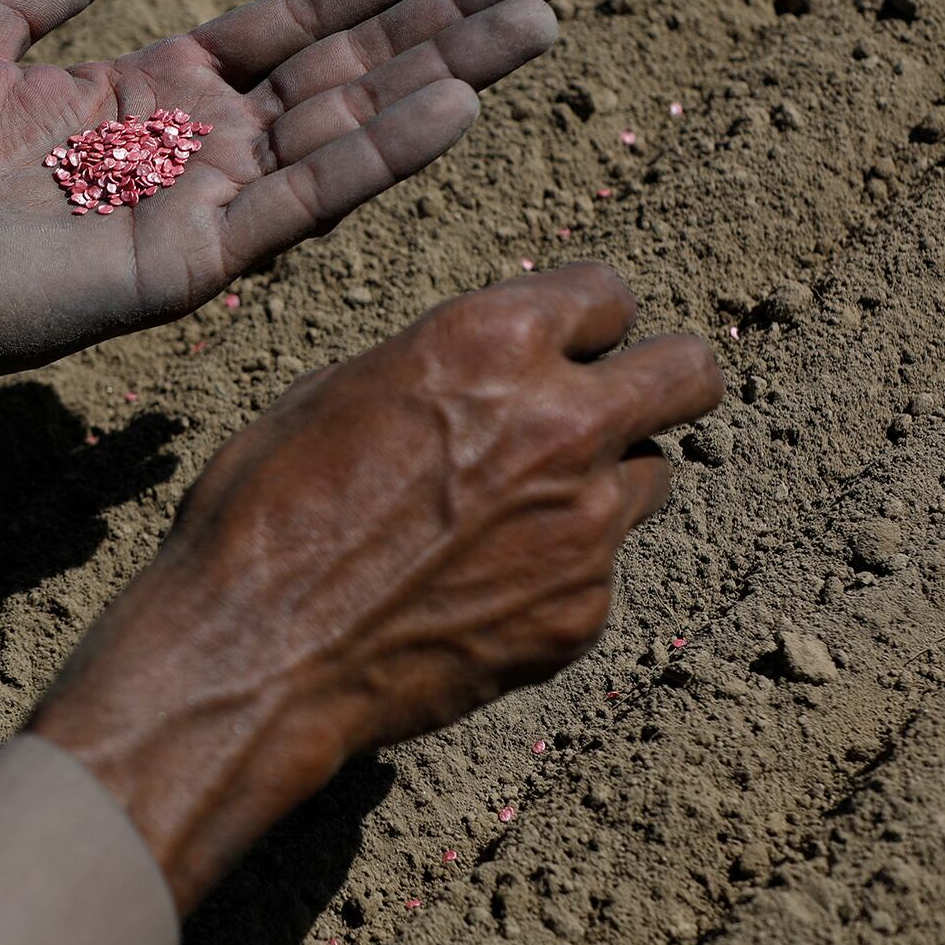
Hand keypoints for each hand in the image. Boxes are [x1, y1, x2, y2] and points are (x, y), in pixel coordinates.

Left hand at [0, 0, 571, 401]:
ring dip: (445, 76)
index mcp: (154, 88)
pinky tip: (455, 105)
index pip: (300, 24)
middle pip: (349, 69)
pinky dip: (376, 154)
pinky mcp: (185, 264)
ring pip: (346, 128)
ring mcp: (198, 205)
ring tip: (540, 25)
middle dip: (450, 21)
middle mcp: (196, 146)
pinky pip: (297, 202)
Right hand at [28, 264, 723, 912]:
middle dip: (658, 381)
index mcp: (491, 342)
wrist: (254, 653)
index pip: (609, 292)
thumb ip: (437, 370)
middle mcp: (562, 423)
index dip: (580, 320)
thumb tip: (476, 377)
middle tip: (610, 408)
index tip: (563, 344)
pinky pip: (597, 573)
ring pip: (652, 478)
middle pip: (690, 374)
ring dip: (603, 484)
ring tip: (514, 516)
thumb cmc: (263, 511)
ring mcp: (586, 526)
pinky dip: (553, 575)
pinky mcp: (582, 613)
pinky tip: (472, 592)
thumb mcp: (333, 393)